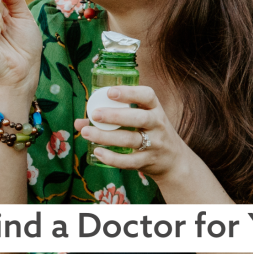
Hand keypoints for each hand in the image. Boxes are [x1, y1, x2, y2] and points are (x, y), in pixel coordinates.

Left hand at [75, 85, 191, 181]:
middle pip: (139, 118)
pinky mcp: (148, 161)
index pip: (148, 95)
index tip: (110, 92)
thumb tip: (78, 122)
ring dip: (106, 136)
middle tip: (95, 114)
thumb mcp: (140, 120)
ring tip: (86, 132)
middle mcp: (157, 124)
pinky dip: (112, 158)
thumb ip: (112, 116)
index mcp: (155, 108)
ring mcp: (155, 144)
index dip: (129, 92)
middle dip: (115, 115)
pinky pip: (130, 161)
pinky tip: (97, 152)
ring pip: (131, 139)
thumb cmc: (150, 133)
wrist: (174, 161)